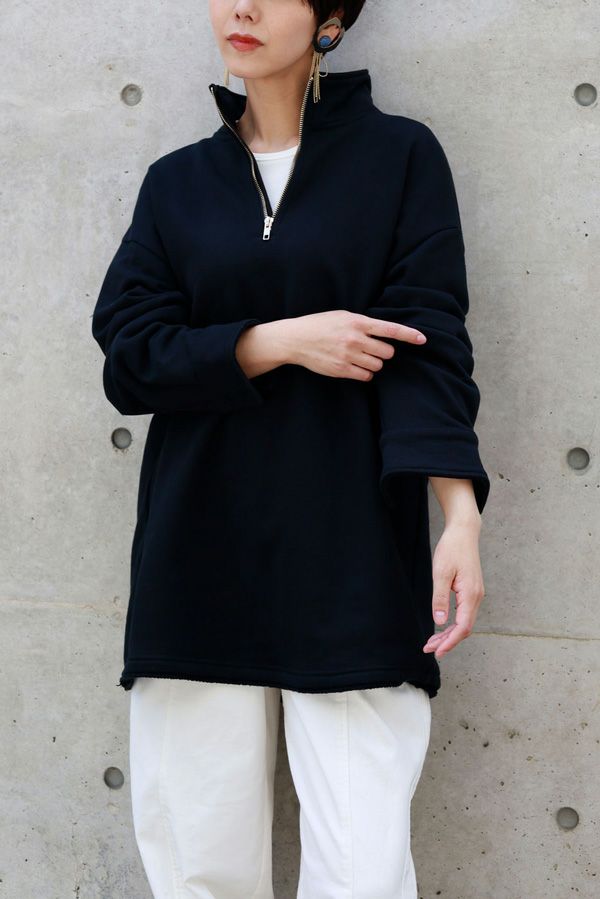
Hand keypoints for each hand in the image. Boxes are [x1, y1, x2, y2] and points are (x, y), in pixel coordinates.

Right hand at [284, 310, 426, 380]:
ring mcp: (348, 355)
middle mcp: (355, 339)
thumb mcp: (342, 316)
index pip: (390, 329)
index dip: (409, 335)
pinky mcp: (342, 369)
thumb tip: (382, 333)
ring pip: (378, 366)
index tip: (422, 339)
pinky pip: (366, 376)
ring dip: (373, 364)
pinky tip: (354, 366)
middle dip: (383, 353)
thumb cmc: (319, 325)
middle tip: (372, 350)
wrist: (296, 340)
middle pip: (387, 352)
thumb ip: (362, 323)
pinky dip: (364, 373)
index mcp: (357, 322)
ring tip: (359, 357)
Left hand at [423, 521, 484, 660]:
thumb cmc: (452, 549)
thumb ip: (440, 599)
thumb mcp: (441, 573)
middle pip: (464, 628)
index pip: (463, 627)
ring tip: (432, 641)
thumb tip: (439, 622)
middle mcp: (476, 597)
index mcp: (470, 595)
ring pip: (464, 622)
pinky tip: (442, 627)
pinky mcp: (471, 590)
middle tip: (429, 649)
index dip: (450, 642)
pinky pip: (464, 613)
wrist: (464, 532)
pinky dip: (453, 623)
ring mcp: (475, 594)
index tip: (437, 651)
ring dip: (449, 634)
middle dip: (447, 641)